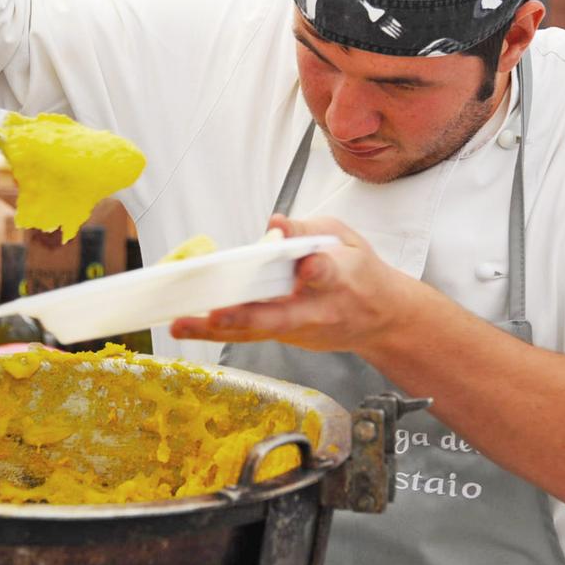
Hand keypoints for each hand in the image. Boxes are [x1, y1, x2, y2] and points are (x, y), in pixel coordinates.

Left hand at [170, 214, 414, 353]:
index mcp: (341, 277)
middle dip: (247, 316)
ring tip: (181, 324)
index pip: (326, 274)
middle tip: (217, 312)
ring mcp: (302, 331)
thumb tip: (275, 224)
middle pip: (281, 317)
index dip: (315, 270)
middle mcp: (319, 311)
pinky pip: (250, 335)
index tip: (306, 265)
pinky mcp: (287, 340)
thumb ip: (308, 230)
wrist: (382, 319)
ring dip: (217, 330)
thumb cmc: (359, 272)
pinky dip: (219, 331)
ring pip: (257, 332)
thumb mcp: (345, 237)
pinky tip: (188, 324)